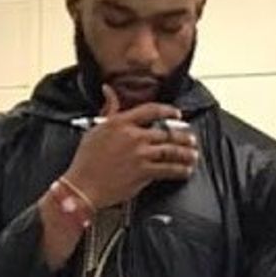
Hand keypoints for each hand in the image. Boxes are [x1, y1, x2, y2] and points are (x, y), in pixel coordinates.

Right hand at [64, 85, 199, 207]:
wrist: (82, 186)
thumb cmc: (85, 159)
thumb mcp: (95, 128)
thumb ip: (108, 109)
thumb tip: (108, 90)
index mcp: (121, 123)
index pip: (151, 110)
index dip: (168, 111)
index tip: (177, 114)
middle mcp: (133, 137)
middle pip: (166, 132)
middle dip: (183, 136)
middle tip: (191, 139)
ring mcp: (140, 155)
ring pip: (171, 151)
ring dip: (186, 153)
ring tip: (193, 154)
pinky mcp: (144, 172)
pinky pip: (168, 169)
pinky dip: (180, 170)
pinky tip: (186, 170)